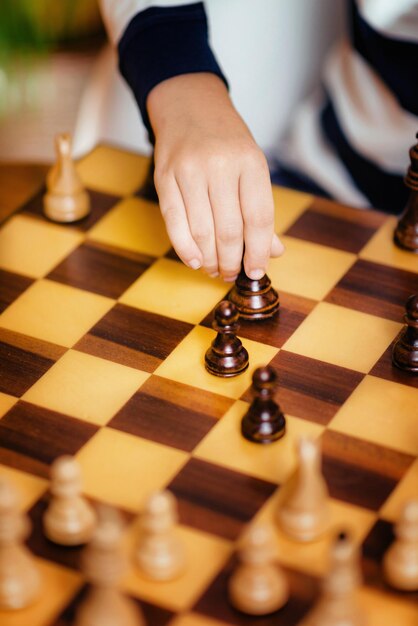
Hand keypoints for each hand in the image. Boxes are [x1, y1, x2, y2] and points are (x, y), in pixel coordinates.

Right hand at [147, 73, 283, 280]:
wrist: (189, 104)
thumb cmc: (227, 142)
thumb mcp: (252, 167)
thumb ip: (260, 210)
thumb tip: (272, 252)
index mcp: (251, 163)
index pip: (259, 219)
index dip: (258, 252)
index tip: (256, 271)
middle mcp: (221, 165)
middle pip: (229, 230)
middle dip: (231, 261)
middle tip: (231, 273)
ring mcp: (190, 170)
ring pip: (201, 231)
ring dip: (209, 259)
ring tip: (214, 269)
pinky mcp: (164, 176)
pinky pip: (174, 222)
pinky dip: (184, 248)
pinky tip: (194, 261)